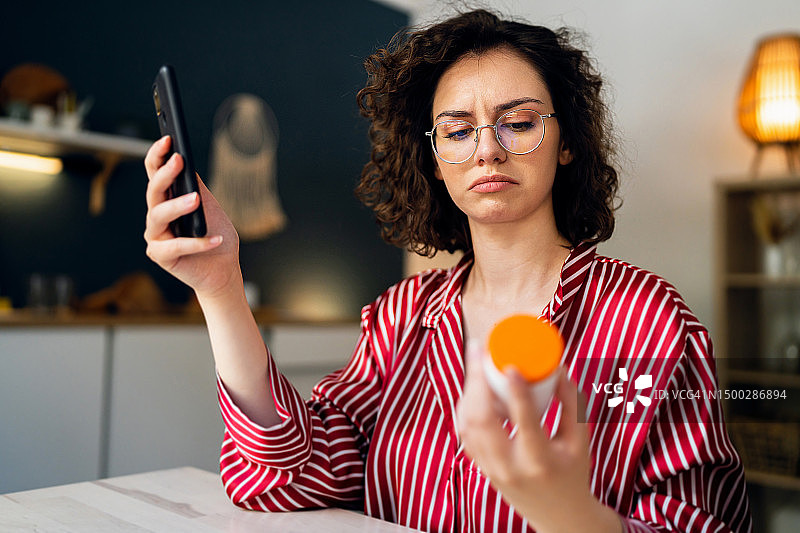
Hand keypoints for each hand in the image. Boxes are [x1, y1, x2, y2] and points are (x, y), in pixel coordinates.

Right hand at [144, 136, 240, 299]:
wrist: (223, 269)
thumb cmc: (216, 235)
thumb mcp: (210, 207)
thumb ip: (198, 188)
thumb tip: (188, 166)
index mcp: (167, 200)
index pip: (155, 173)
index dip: (158, 156)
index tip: (168, 139)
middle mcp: (157, 216)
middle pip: (153, 191)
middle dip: (164, 173)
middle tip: (178, 160)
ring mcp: (156, 236)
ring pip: (158, 215)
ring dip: (177, 205)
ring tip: (196, 200)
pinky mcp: (161, 256)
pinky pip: (176, 246)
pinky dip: (197, 242)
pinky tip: (214, 239)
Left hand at [456, 344, 621, 532]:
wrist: (558, 517)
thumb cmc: (572, 472)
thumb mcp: (580, 441)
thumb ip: (571, 404)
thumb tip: (558, 366)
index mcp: (540, 461)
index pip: (525, 423)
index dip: (516, 393)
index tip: (510, 365)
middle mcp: (510, 467)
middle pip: (482, 420)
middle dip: (475, 380)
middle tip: (478, 349)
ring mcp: (491, 469)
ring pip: (468, 425)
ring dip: (468, 390)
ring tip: (475, 362)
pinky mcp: (481, 467)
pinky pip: (465, 433)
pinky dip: (465, 407)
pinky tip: (471, 387)